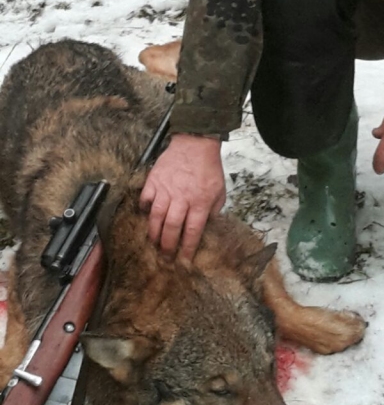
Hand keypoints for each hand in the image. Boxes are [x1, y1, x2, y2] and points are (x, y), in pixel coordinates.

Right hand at [140, 133, 225, 265]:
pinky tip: (144, 217)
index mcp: (201, 202)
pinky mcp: (154, 181)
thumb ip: (214, 211)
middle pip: (172, 228)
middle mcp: (182, 199)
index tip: (183, 261)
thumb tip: (206, 227)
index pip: (192, 232)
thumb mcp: (220, 191)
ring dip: (153, 233)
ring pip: (156, 217)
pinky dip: (143, 210)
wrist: (196, 144)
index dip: (187, 249)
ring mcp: (166, 190)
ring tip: (152, 243)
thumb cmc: (209, 168)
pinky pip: (145, 199)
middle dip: (167, 246)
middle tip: (165, 257)